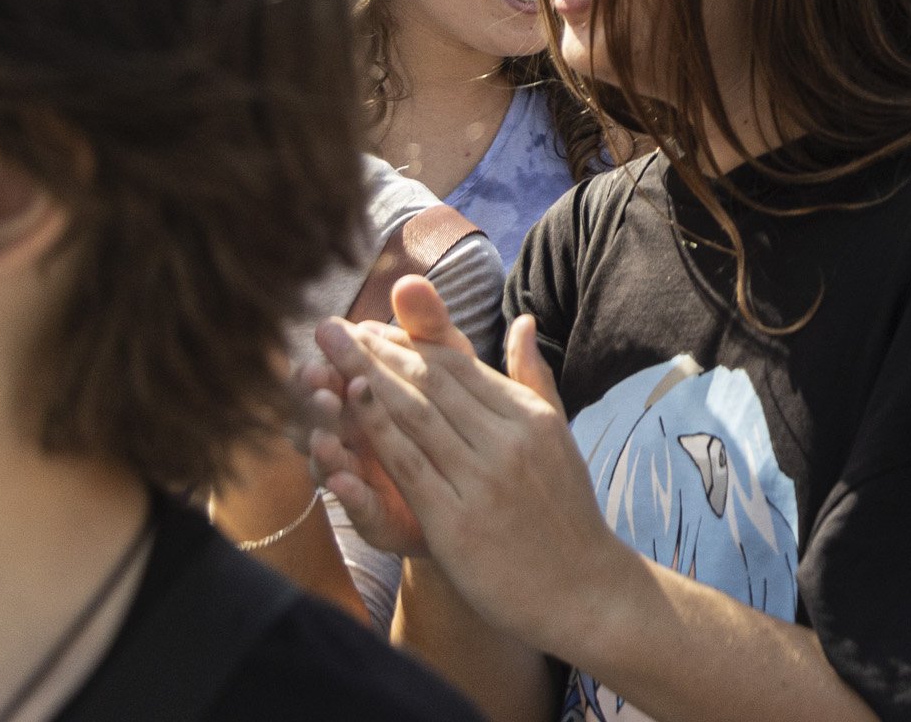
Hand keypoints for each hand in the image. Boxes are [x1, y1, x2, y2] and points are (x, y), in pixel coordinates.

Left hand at [305, 284, 619, 653]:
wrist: (582, 588)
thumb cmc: (565, 513)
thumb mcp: (558, 435)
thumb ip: (534, 377)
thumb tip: (522, 321)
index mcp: (530, 416)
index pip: (458, 367)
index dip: (408, 344)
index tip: (369, 328)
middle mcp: (508, 439)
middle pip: (430, 383)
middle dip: (376, 351)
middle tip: (333, 328)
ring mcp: (484, 478)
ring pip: (415, 417)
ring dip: (365, 381)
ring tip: (328, 357)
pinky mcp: (458, 520)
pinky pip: (409, 466)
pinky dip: (375, 434)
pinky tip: (346, 414)